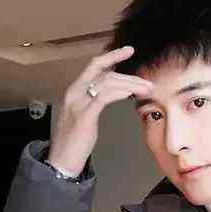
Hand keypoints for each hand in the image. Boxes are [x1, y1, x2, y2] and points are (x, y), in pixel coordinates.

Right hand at [47, 45, 154, 175]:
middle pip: (103, 73)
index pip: (94, 66)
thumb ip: (95, 103)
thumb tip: (114, 95)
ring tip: (146, 90)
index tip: (129, 50)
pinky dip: (119, 93)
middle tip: (148, 83)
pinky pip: (103, 97)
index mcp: (74, 91)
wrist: (61, 161)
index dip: (112, 56)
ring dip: (130, 85)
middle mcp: (74, 93)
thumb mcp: (85, 117)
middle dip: (128, 76)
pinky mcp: (84, 116)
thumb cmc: (75, 142)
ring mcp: (78, 103)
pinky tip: (130, 94)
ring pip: (106, 83)